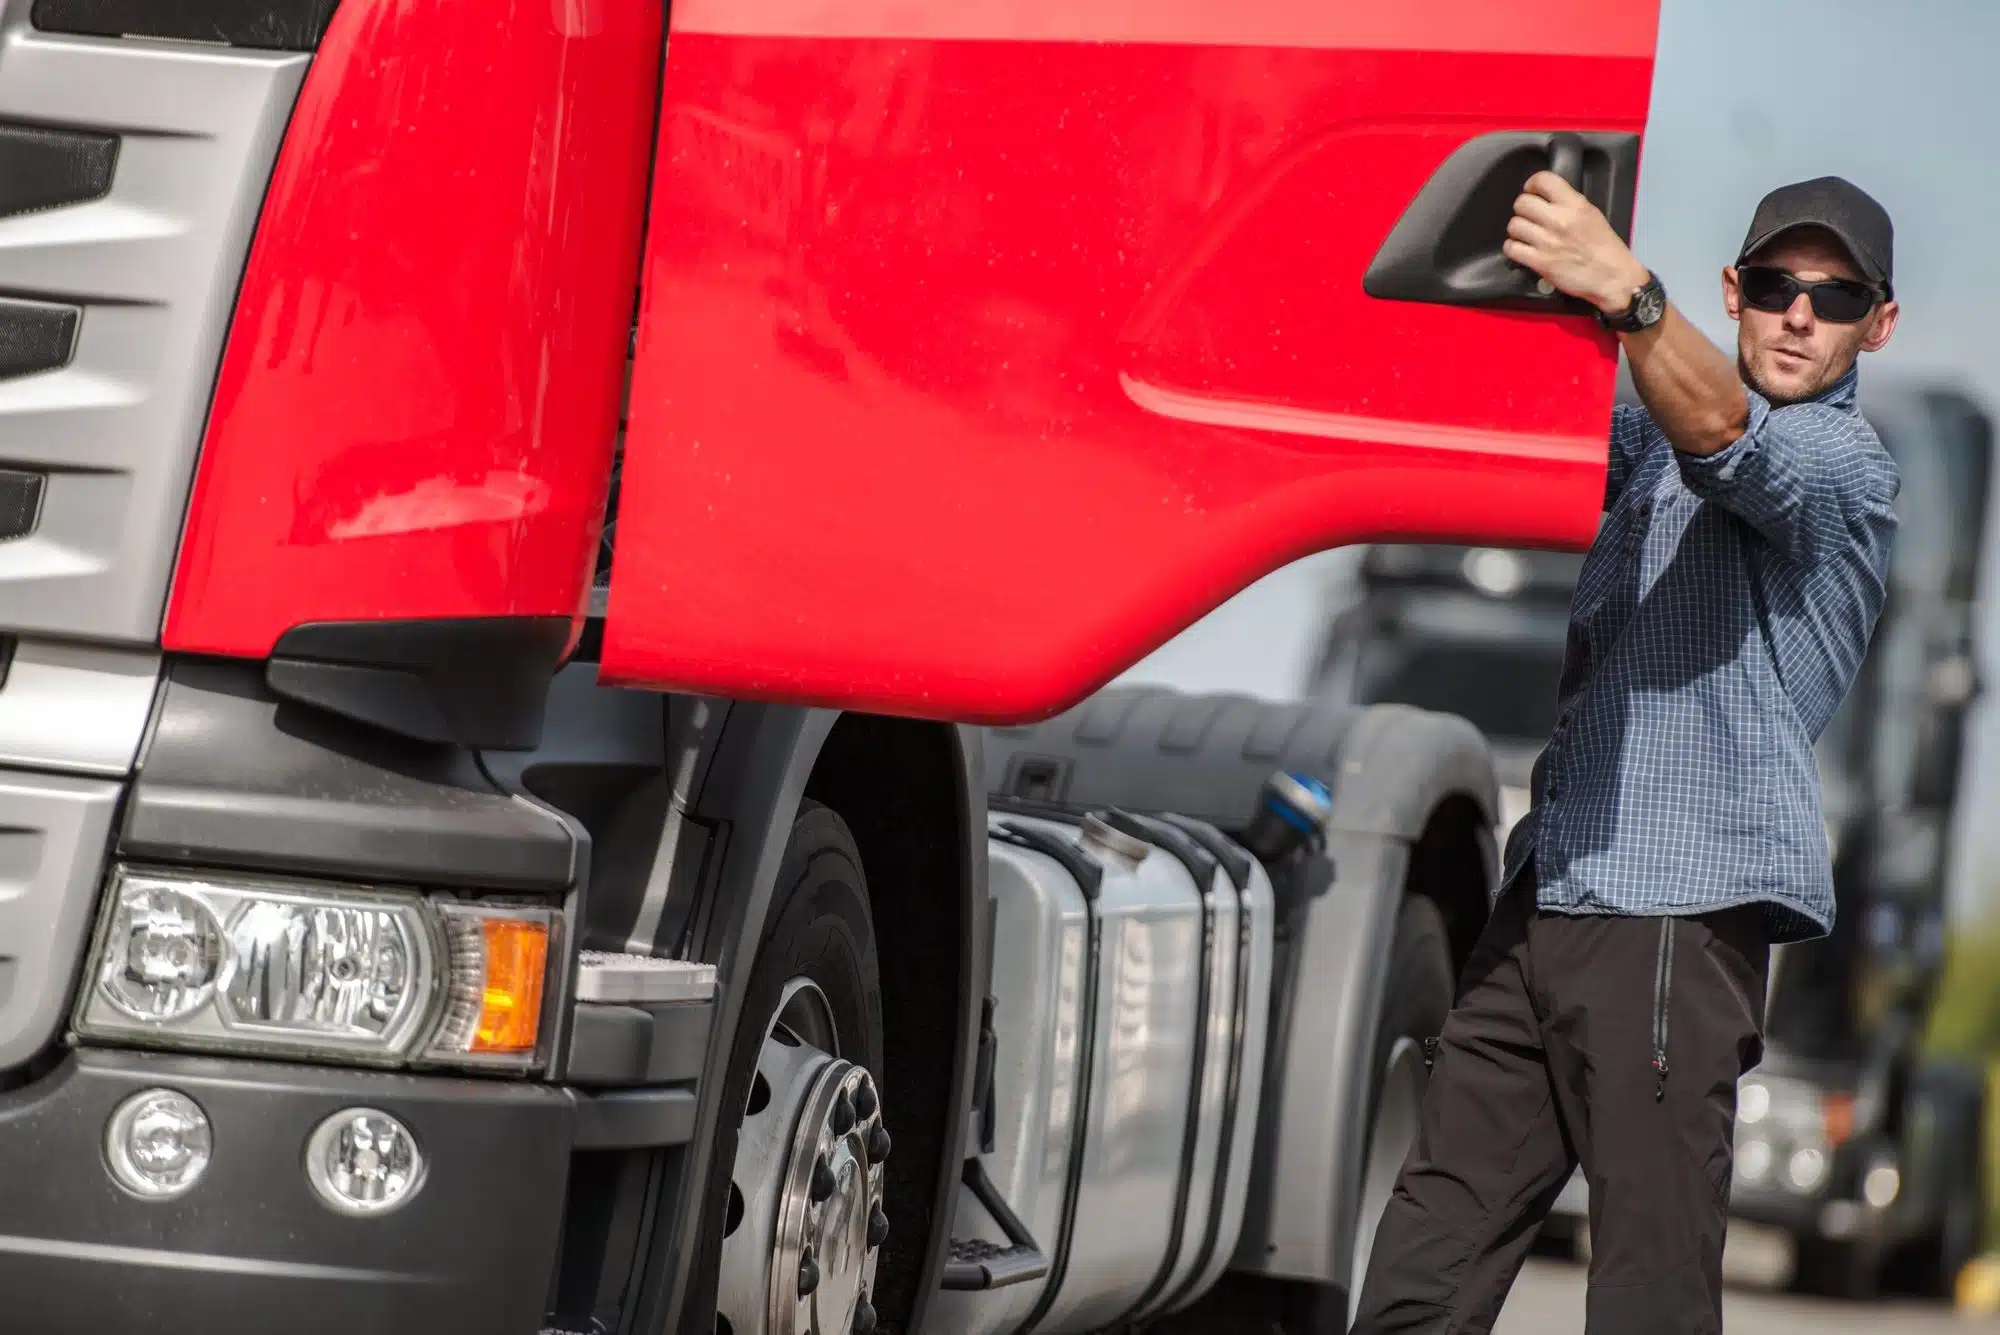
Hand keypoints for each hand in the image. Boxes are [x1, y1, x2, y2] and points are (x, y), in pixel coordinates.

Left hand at [1503, 171, 1652, 316]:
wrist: (1612, 277)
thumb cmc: (1606, 250)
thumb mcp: (1593, 215)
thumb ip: (1570, 204)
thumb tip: (1548, 198)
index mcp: (1576, 205)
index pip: (1543, 180)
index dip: (1532, 184)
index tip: (1531, 190)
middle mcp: (1560, 220)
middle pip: (1522, 202)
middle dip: (1523, 208)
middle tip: (1529, 215)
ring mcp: (1547, 241)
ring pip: (1514, 225)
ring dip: (1517, 229)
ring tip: (1526, 234)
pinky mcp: (1540, 262)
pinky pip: (1511, 248)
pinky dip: (1513, 248)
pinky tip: (1522, 249)